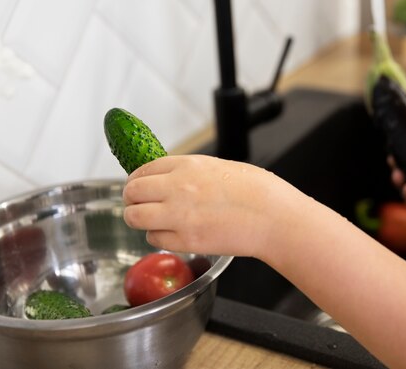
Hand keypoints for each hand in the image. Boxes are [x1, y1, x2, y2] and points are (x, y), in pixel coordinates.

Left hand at [122, 155, 311, 257]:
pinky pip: (154, 239)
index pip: (142, 170)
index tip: (137, 187)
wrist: (274, 217)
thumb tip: (167, 179)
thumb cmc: (256, 191)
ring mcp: (180, 215)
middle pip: (132, 193)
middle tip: (137, 205)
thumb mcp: (218, 167)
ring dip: (139, 219)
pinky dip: (157, 238)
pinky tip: (171, 234)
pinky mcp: (187, 240)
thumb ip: (189, 172)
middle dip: (131, 200)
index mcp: (188, 165)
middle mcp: (178, 187)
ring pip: (135, 217)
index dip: (135, 180)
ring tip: (150, 221)